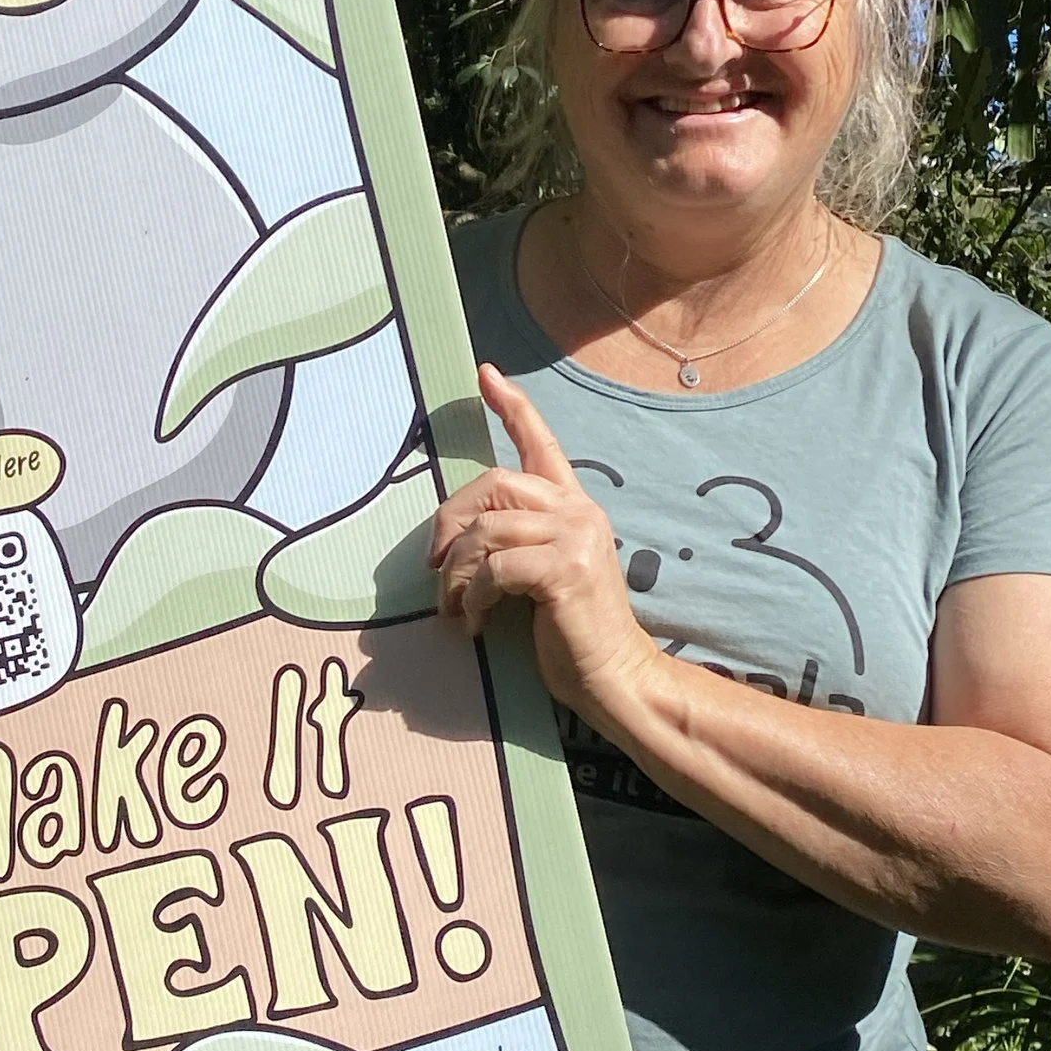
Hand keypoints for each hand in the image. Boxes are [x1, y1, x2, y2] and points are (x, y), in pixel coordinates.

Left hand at [428, 364, 660, 721]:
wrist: (614, 677)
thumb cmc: (571, 633)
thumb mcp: (542, 575)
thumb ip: (516, 543)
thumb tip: (453, 539)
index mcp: (575, 507)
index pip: (542, 444)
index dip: (513, 406)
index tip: (485, 373)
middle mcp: (579, 512)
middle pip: (494, 484)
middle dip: (451, 522)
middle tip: (435, 567)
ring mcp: (575, 538)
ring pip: (486, 530)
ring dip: (455, 573)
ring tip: (455, 606)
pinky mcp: (565, 570)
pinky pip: (494, 568)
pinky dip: (473, 597)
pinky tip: (475, 623)